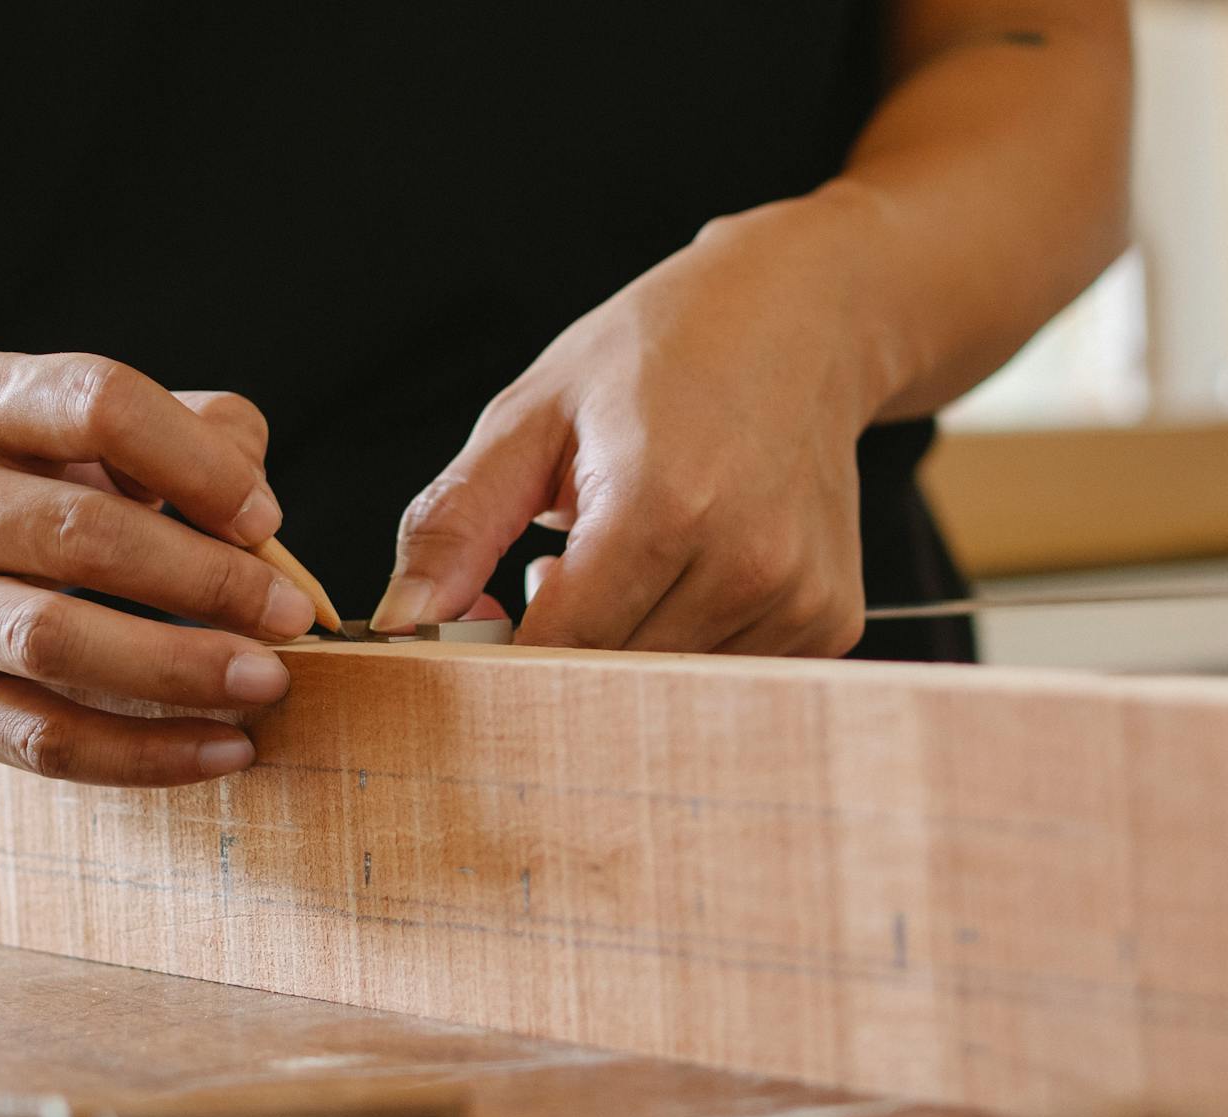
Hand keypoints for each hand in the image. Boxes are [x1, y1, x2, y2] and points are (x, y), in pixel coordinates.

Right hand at [0, 351, 315, 785]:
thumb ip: (185, 433)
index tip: (265, 518)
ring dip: (179, 669)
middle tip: (292, 616)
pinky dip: (145, 754)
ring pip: (55, 644)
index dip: (197, 463)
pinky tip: (226, 748)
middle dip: (207, 579)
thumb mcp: (72, 424)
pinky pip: (44, 740)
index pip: (98, 405)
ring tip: (268, 682)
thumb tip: (257, 510)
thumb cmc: (11, 482)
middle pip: (82, 534)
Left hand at [372, 200, 887, 654]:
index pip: (556, 649)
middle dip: (557, 654)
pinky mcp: (829, 620)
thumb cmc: (659, 353)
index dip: (501, 658)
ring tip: (623, 556)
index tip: (478, 630)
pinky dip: (682, 643)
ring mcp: (797, 598)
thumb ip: (456, 524)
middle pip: (608, 681)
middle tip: (547, 575)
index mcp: (663, 505)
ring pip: (664, 689)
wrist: (806, 316)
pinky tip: (682, 571)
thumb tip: (397, 623)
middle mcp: (746, 563)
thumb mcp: (533, 415)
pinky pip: (722, 676)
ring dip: (622, 647)